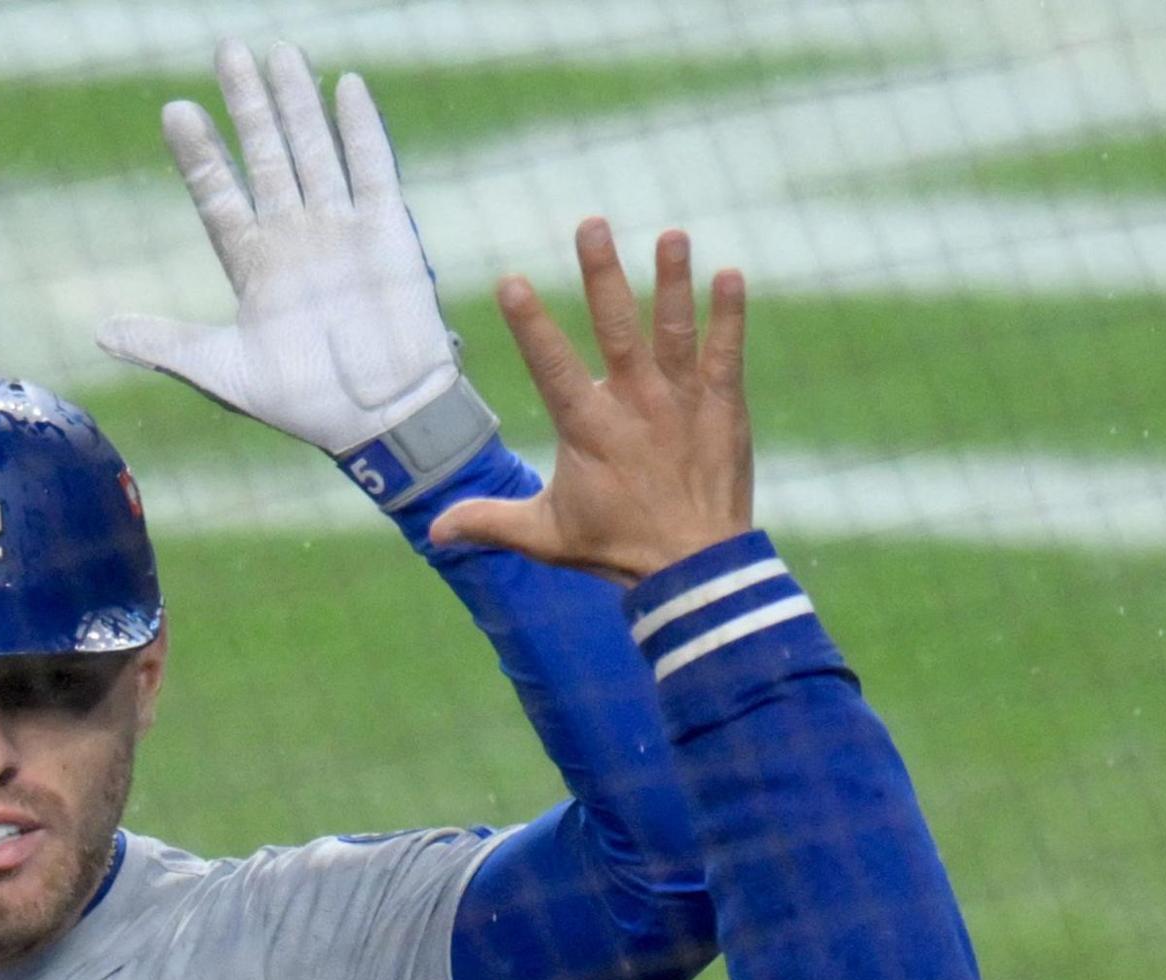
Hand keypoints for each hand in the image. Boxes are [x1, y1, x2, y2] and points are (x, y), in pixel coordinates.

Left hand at [98, 41, 466, 459]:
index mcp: (251, 264)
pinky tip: (345, 87)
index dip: (200, 155)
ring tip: (277, 53)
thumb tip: (98, 332)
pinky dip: (360, 130)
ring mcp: (339, 228)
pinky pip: (371, 169)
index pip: (217, 194)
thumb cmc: (302, 401)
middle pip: (265, 155)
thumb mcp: (222, 371)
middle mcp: (292, 236)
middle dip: (247, 105)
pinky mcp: (385, 231)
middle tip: (227, 51)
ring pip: (312, 151)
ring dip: (296, 104)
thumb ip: (164, 343)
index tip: (175, 111)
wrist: (376, 418)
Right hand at [428, 219, 753, 582]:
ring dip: (673, 280)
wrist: (694, 568)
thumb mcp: (545, 536)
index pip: (551, 366)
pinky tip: (730, 274)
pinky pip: (726, 351)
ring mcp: (682, 401)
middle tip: (591, 224)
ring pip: (674, 329)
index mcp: (588, 430)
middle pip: (616, 328)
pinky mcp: (722, 405)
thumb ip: (490, 522)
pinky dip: (729, 314)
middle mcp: (635, 405)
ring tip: (671, 234)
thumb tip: (434, 529)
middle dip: (602, 275)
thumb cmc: (616, 548)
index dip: (530, 324)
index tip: (512, 280)